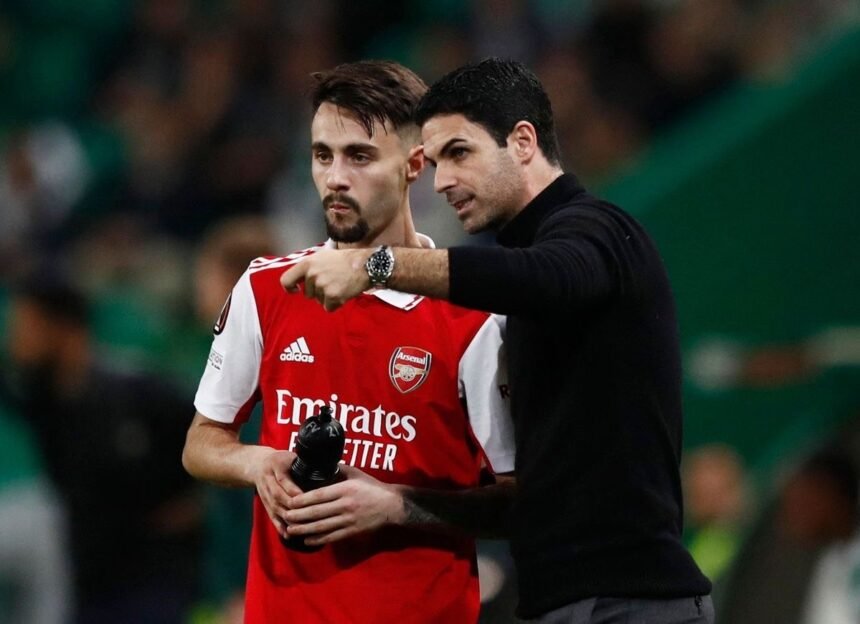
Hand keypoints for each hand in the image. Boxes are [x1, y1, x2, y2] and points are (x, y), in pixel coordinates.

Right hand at [252, 449, 301, 538]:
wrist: (256, 465)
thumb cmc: (280, 460)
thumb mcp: (290, 456)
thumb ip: (304, 463)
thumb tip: (327, 468)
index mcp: (276, 465)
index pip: (284, 480)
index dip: (295, 490)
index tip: (310, 497)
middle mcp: (268, 480)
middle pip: (279, 496)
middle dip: (293, 507)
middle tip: (310, 514)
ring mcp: (264, 493)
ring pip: (275, 508)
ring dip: (288, 518)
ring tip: (303, 526)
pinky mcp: (264, 504)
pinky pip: (271, 516)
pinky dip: (280, 526)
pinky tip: (289, 534)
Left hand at [280, 248, 371, 310]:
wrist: (365, 265)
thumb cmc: (344, 259)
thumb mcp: (322, 256)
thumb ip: (309, 267)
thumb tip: (298, 280)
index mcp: (307, 264)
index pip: (286, 280)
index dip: (289, 287)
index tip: (296, 290)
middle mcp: (312, 275)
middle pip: (307, 294)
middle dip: (317, 291)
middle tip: (331, 281)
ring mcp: (322, 286)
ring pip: (319, 300)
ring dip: (328, 297)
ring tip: (339, 285)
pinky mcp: (332, 297)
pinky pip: (328, 307)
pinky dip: (336, 304)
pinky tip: (343, 293)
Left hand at [283, 465, 403, 544]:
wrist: (391, 506)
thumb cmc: (372, 487)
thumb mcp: (356, 474)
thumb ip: (338, 470)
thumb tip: (320, 465)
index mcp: (345, 489)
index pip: (318, 495)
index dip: (301, 500)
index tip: (289, 502)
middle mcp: (345, 505)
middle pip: (316, 512)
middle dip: (297, 516)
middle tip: (284, 516)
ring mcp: (348, 520)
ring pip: (321, 527)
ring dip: (303, 529)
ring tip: (290, 530)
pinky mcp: (352, 531)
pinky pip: (332, 537)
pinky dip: (318, 539)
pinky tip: (307, 540)